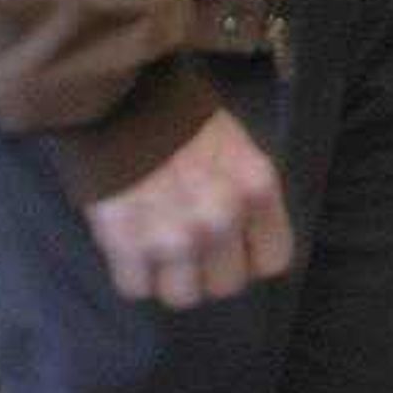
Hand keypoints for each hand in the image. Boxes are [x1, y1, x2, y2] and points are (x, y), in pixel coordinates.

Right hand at [85, 109, 293, 307]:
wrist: (120, 96)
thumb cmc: (181, 117)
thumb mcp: (236, 147)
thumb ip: (247, 196)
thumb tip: (247, 240)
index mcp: (255, 188)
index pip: (272, 261)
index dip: (251, 257)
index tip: (235, 248)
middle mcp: (220, 218)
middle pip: (225, 285)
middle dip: (210, 269)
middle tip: (192, 246)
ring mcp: (173, 236)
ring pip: (182, 296)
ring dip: (171, 277)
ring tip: (161, 249)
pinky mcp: (125, 244)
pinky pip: (136, 288)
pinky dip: (133, 273)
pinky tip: (133, 246)